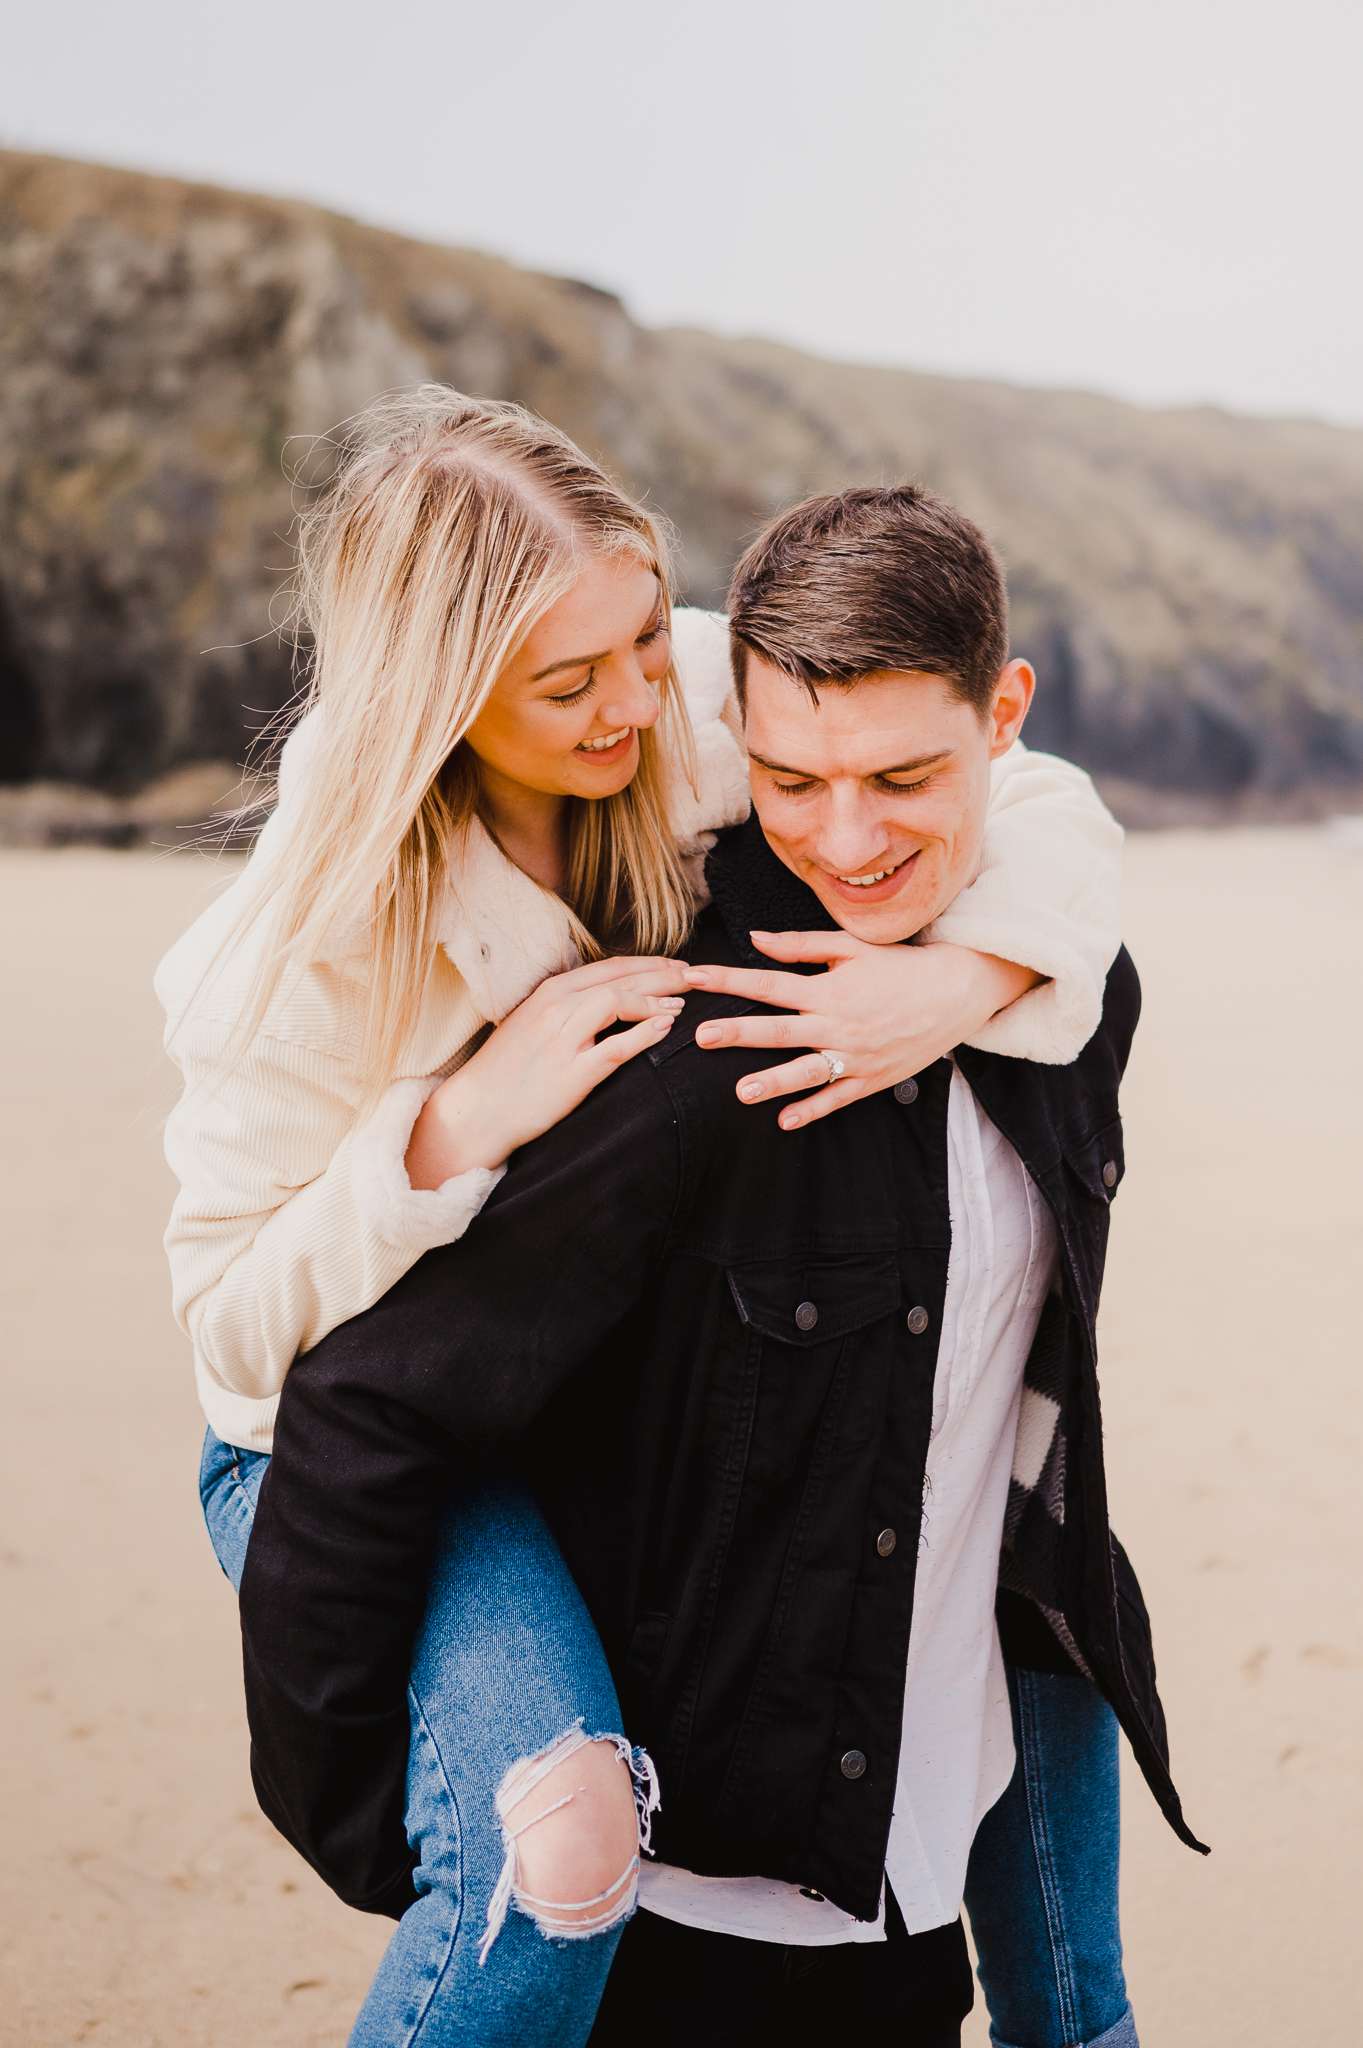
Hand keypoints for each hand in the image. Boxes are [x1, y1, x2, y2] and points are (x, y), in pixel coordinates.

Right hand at [406, 955, 687, 1183]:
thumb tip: (609, 996)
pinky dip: (645, 1034)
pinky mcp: (572, 1073)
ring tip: (683, 1003)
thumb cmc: (507, 1069)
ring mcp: (563, 1039)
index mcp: (549, 992)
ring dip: (657, 1000)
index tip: (675, 966)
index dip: (648, 963)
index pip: (610, 967)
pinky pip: (616, 1047)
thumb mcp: (533, 1022)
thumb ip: (567, 1005)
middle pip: (621, 979)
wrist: (478, 1109)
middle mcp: (557, 1007)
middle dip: (663, 975)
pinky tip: (665, 1027)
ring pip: (619, 1003)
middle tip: (694, 976)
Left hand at [683, 932, 1040, 1128]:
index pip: (767, 984)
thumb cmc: (900, 966)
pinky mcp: (872, 1078)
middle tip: (702, 1037)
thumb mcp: (851, 947)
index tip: (693, 976)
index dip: (728, 980)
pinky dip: (813, 1109)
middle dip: (739, 1033)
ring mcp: (855, 1055)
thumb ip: (801, 946)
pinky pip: (838, 1097)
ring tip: (741, 1092)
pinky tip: (785, 1121)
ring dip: (774, 1081)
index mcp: (828, 989)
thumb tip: (755, 938)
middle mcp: (837, 1024)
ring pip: (807, 1071)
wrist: (957, 992)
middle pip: (779, 1030)